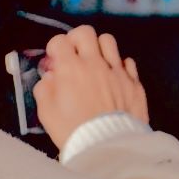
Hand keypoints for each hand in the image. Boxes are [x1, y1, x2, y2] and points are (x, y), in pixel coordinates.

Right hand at [32, 25, 149, 149]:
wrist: (107, 146)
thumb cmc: (72, 129)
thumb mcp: (46, 111)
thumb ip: (45, 88)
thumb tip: (52, 77)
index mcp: (70, 68)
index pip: (59, 41)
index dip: (53, 48)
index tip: (54, 60)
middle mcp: (95, 64)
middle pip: (86, 32)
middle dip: (75, 39)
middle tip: (73, 54)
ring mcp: (117, 72)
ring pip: (108, 41)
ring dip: (98, 48)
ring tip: (95, 63)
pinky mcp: (134, 83)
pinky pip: (127, 62)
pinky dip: (118, 66)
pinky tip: (112, 78)